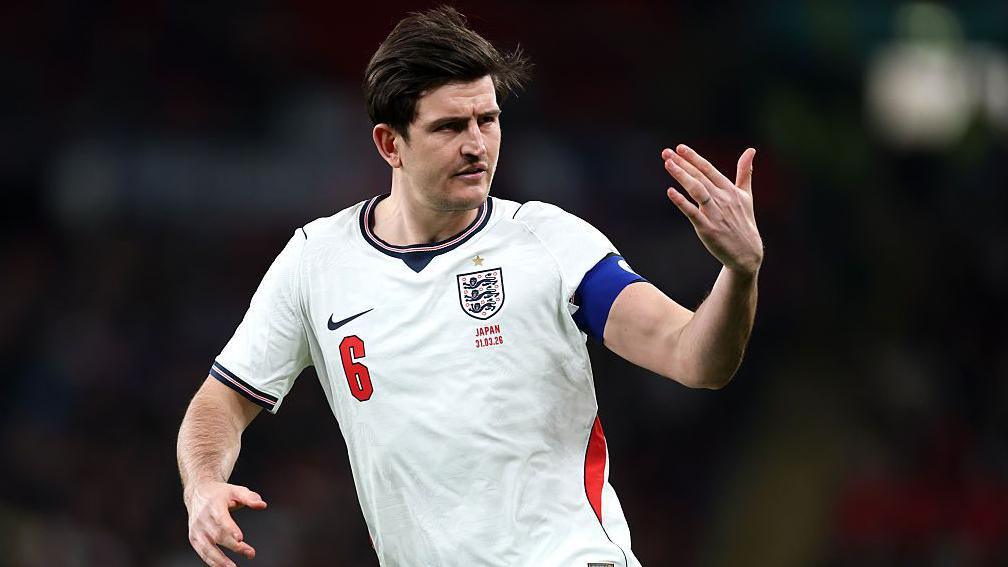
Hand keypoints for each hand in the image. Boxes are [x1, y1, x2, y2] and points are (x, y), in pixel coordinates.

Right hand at [184, 480, 266, 566]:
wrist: (198, 493)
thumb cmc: (221, 494)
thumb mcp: (236, 489)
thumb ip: (250, 497)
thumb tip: (262, 505)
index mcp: (214, 505)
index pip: (221, 518)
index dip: (230, 528)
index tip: (240, 538)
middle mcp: (203, 518)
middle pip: (218, 535)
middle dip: (234, 546)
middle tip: (251, 553)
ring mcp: (197, 529)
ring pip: (207, 548)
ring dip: (220, 560)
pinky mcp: (193, 538)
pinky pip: (202, 552)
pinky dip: (212, 562)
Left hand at [662, 144, 762, 275]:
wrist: (747, 253)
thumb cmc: (744, 222)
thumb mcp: (747, 195)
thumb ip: (745, 173)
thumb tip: (751, 150)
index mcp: (730, 190)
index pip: (708, 169)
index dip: (694, 158)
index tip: (679, 148)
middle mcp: (723, 199)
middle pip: (699, 177)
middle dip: (682, 163)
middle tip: (666, 152)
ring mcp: (715, 213)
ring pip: (696, 190)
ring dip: (682, 175)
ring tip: (668, 164)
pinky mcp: (708, 228)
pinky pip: (692, 213)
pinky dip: (682, 202)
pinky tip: (670, 192)